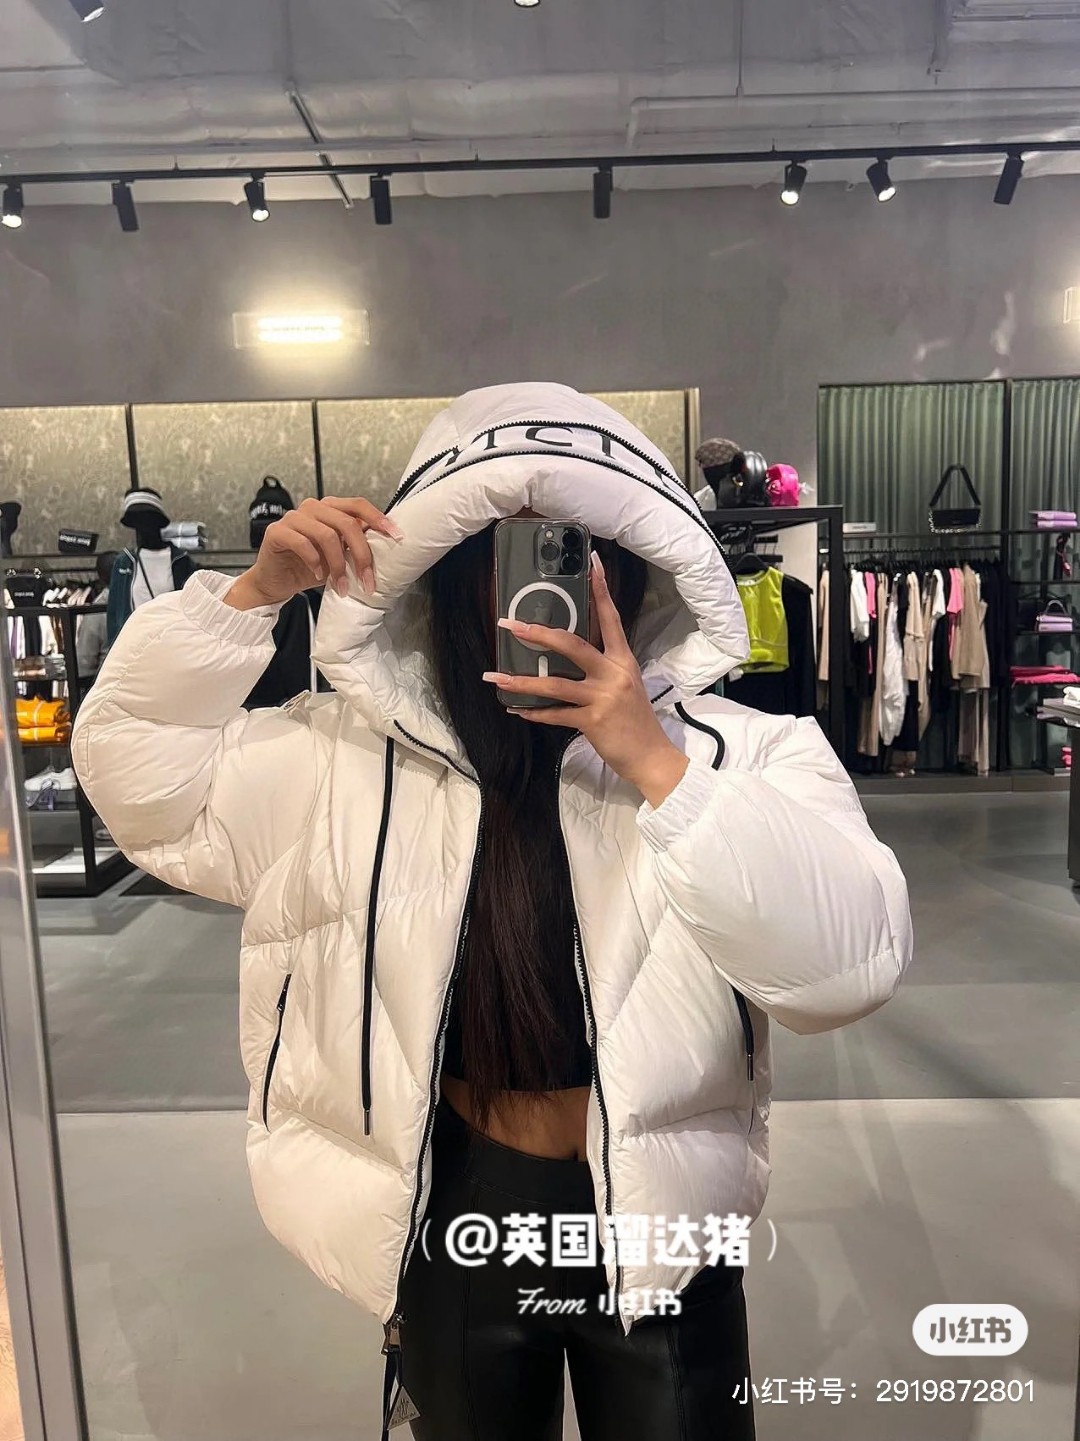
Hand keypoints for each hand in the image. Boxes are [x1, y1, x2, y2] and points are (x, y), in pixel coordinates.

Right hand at [225, 496, 403, 609]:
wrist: (276, 582)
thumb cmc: (309, 567)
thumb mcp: (339, 557)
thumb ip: (355, 546)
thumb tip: (386, 548)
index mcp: (330, 509)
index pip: (358, 505)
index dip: (378, 519)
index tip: (395, 536)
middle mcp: (312, 508)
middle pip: (346, 522)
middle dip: (362, 554)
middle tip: (367, 580)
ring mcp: (294, 518)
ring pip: (327, 534)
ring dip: (339, 564)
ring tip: (341, 585)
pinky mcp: (277, 532)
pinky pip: (302, 542)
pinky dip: (315, 561)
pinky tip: (318, 575)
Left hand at [482, 551, 689, 806]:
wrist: (651, 756)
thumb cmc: (635, 720)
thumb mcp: (626, 684)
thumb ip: (602, 667)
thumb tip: (568, 653)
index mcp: (623, 659)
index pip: (610, 617)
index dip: (600, 589)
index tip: (592, 562)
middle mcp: (613, 673)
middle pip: (571, 644)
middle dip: (537, 633)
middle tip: (509, 624)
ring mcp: (602, 697)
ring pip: (553, 683)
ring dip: (520, 682)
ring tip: (494, 678)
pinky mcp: (592, 721)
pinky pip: (554, 714)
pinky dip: (533, 713)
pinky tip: (515, 710)